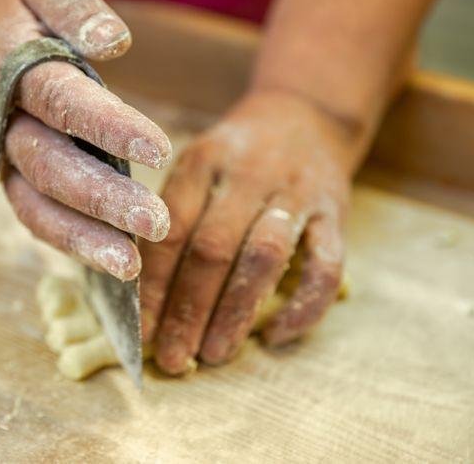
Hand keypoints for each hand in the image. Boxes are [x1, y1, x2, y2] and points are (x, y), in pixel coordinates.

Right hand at [0, 0, 171, 280]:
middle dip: (103, 198)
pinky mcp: (8, 178)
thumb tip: (115, 42)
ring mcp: (0, 157)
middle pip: (50, 165)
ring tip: (131, 265)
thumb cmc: (17, 14)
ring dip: (82, 238)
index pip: (62, 101)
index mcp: (10, 68)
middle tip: (157, 223)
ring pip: (35, 205)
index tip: (160, 152)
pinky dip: (68, 242)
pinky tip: (111, 262)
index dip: (109, 127)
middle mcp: (1, 120)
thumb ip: (76, 10)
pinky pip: (33, 217)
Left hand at [140, 91, 357, 373]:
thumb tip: (138, 291)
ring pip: (263, 257)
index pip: (170, 230)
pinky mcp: (335, 211)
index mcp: (202, 161)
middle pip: (212, 249)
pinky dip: (304, 306)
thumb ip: (174, 213)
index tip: (142, 331)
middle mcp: (247, 174)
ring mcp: (296, 192)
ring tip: (214, 353)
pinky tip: (277, 335)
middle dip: (189, 310)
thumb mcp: (197, 163)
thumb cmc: (236, 156)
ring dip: (236, 312)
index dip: (153, 284)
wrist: (305, 115)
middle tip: (175, 358)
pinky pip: (327, 266)